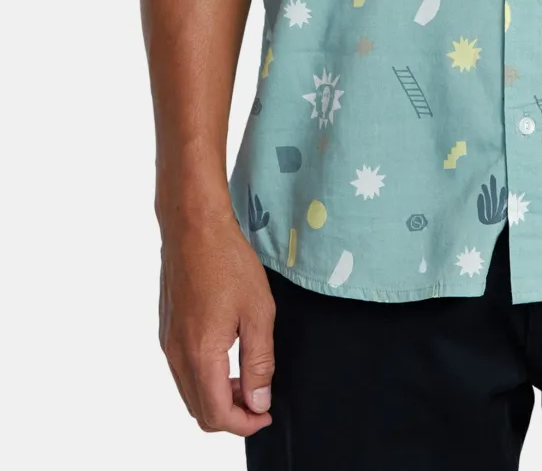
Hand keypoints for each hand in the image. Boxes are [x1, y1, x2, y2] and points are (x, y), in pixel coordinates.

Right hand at [158, 212, 275, 434]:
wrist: (193, 228)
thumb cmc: (228, 262)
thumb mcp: (258, 311)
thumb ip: (258, 362)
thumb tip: (258, 402)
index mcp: (200, 354)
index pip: (216, 414)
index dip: (244, 423)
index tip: (265, 413)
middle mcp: (176, 355)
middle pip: (199, 411)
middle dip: (231, 415)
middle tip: (259, 399)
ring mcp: (167, 343)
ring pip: (189, 393)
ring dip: (217, 398)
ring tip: (247, 379)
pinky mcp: (166, 331)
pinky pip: (182, 372)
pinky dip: (204, 379)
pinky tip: (227, 358)